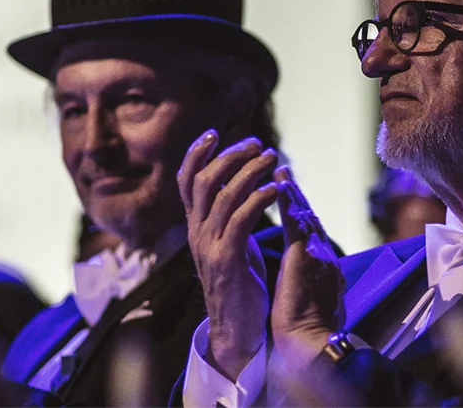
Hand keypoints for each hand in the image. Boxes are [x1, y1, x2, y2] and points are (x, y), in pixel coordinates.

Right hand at [178, 131, 275, 379]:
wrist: (238, 329)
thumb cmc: (242, 283)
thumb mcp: (230, 242)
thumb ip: (228, 215)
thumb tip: (235, 184)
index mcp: (196, 226)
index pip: (186, 182)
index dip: (196, 154)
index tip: (214, 133)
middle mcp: (197, 233)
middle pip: (203, 181)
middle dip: (230, 157)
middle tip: (258, 144)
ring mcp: (209, 247)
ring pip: (222, 197)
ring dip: (249, 172)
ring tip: (272, 158)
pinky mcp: (227, 261)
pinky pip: (240, 221)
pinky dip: (258, 199)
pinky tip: (275, 188)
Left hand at [271, 166, 344, 365]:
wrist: (312, 345)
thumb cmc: (308, 331)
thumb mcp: (310, 300)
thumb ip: (308, 282)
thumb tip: (303, 277)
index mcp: (325, 268)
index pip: (311, 235)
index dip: (300, 214)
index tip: (289, 197)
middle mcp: (325, 256)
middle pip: (310, 218)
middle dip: (297, 196)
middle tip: (283, 173)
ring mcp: (318, 253)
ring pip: (305, 215)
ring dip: (293, 192)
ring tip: (280, 171)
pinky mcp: (306, 256)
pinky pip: (297, 222)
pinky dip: (290, 202)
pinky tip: (281, 186)